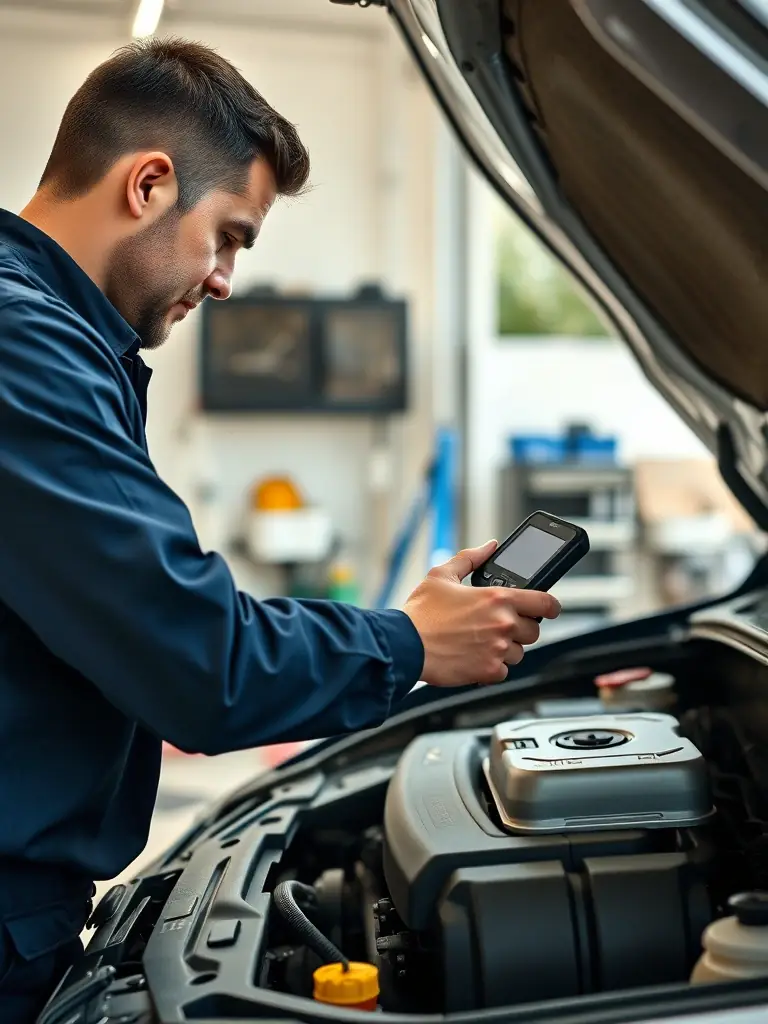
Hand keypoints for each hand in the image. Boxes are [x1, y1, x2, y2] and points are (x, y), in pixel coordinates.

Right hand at [403, 540, 560, 686]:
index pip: (545, 603)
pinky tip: (473, 657)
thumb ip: (470, 558)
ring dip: (505, 649)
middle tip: (496, 626)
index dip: (551, 606)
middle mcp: (503, 624)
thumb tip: (489, 546)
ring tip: (479, 642)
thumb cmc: (421, 612)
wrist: (404, 645)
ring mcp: (498, 649)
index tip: (549, 609)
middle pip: (533, 631)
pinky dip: (491, 667)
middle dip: (519, 629)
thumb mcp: (442, 575)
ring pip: (519, 653)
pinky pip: (502, 672)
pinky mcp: (488, 671)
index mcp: (497, 598)